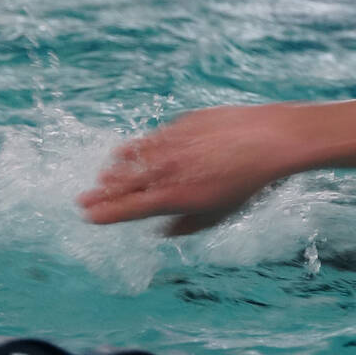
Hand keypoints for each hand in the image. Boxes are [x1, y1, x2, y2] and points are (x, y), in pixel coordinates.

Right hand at [77, 103, 308, 235]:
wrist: (272, 140)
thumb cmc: (250, 183)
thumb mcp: (221, 214)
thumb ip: (187, 225)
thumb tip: (162, 230)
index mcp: (172, 197)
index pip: (126, 209)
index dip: (104, 214)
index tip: (89, 216)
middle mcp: (165, 170)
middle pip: (121, 184)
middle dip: (100, 194)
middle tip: (83, 200)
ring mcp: (171, 144)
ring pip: (132, 157)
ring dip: (116, 169)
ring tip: (105, 175)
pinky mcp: (181, 124)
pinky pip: (152, 137)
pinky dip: (138, 147)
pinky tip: (133, 150)